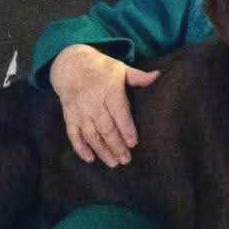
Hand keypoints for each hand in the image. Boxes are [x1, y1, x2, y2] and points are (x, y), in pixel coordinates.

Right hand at [49, 44, 159, 166]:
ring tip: (113, 163)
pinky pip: (73, 134)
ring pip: (91, 134)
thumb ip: (138, 76)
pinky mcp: (69, 116)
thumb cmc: (101, 68)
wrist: (70, 65)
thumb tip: (159, 75)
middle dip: (116, 145)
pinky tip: (90, 159)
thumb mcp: (120, 68)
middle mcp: (93, 102)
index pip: (119, 112)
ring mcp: (80, 110)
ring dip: (101, 150)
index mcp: (109, 91)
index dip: (126, 128)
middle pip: (106, 127)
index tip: (133, 143)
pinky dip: (80, 147)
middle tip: (126, 160)